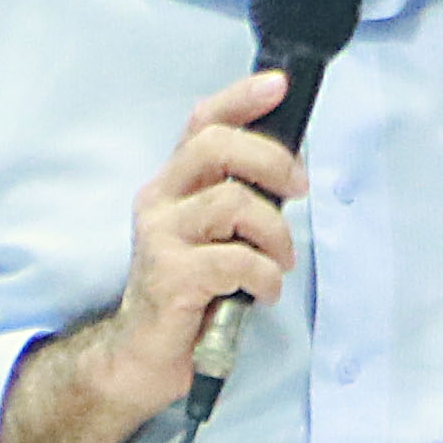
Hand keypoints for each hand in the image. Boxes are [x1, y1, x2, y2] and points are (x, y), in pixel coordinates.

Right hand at [84, 65, 313, 420]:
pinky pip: (235, 259)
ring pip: (233, 202)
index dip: (240, 97)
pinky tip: (262, 292)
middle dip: (270, 160)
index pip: (201, 122)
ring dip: (275, 233)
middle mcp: (159, 202)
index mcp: (173, 186)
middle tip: (299, 189)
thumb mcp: (215, 237)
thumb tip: (292, 172)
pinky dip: (264, 275)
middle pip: (215, 146)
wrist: (142, 357)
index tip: (277, 85)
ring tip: (280, 263)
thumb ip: (240, 201)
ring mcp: (159, 238)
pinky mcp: (169, 276)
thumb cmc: (190, 295)